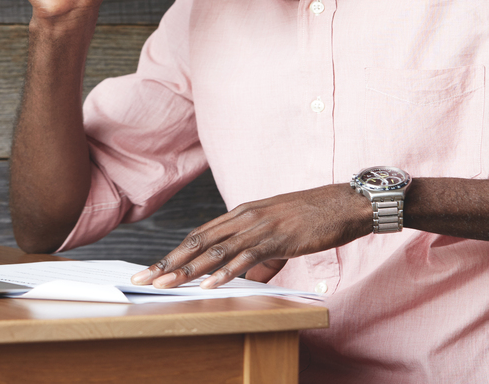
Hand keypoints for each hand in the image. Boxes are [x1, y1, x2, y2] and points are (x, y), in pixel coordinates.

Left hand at [130, 183, 371, 288]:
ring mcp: (259, 227)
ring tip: (165, 285)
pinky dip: (224, 273)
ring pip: (214, 251)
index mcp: (241, 214)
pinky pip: (245, 258)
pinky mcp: (277, 238)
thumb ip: (261, 256)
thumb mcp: (280, 235)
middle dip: (168, 262)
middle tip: (142, 280)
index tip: (153, 269)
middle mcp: (243, 217)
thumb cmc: (315, 218)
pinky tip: (208, 286)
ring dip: (187, 270)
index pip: (199, 235)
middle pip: (197, 241)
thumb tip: (249, 278)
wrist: (345, 203)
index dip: (174, 252)